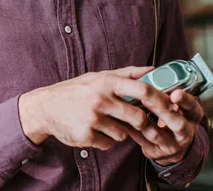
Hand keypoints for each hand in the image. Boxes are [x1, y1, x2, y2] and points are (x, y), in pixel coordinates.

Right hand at [19, 66, 167, 150]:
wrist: (44, 108)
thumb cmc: (74, 91)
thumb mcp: (97, 77)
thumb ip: (126, 74)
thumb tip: (153, 69)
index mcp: (105, 82)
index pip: (142, 88)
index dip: (159, 99)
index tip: (168, 107)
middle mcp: (99, 99)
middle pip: (137, 117)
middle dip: (144, 124)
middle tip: (143, 125)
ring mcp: (92, 119)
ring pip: (124, 133)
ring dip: (121, 132)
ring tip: (107, 123)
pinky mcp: (86, 136)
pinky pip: (109, 143)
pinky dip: (106, 140)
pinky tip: (94, 131)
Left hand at [126, 89, 204, 165]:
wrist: (169, 146)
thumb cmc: (167, 116)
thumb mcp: (172, 104)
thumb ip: (163, 89)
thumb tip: (150, 70)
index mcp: (191, 116)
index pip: (193, 108)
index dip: (185, 101)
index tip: (175, 93)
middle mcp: (185, 132)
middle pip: (178, 123)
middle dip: (162, 111)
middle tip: (147, 98)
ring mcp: (172, 145)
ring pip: (158, 134)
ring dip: (144, 122)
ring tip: (133, 110)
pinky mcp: (157, 152)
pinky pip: (143, 141)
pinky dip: (133, 131)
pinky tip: (124, 121)